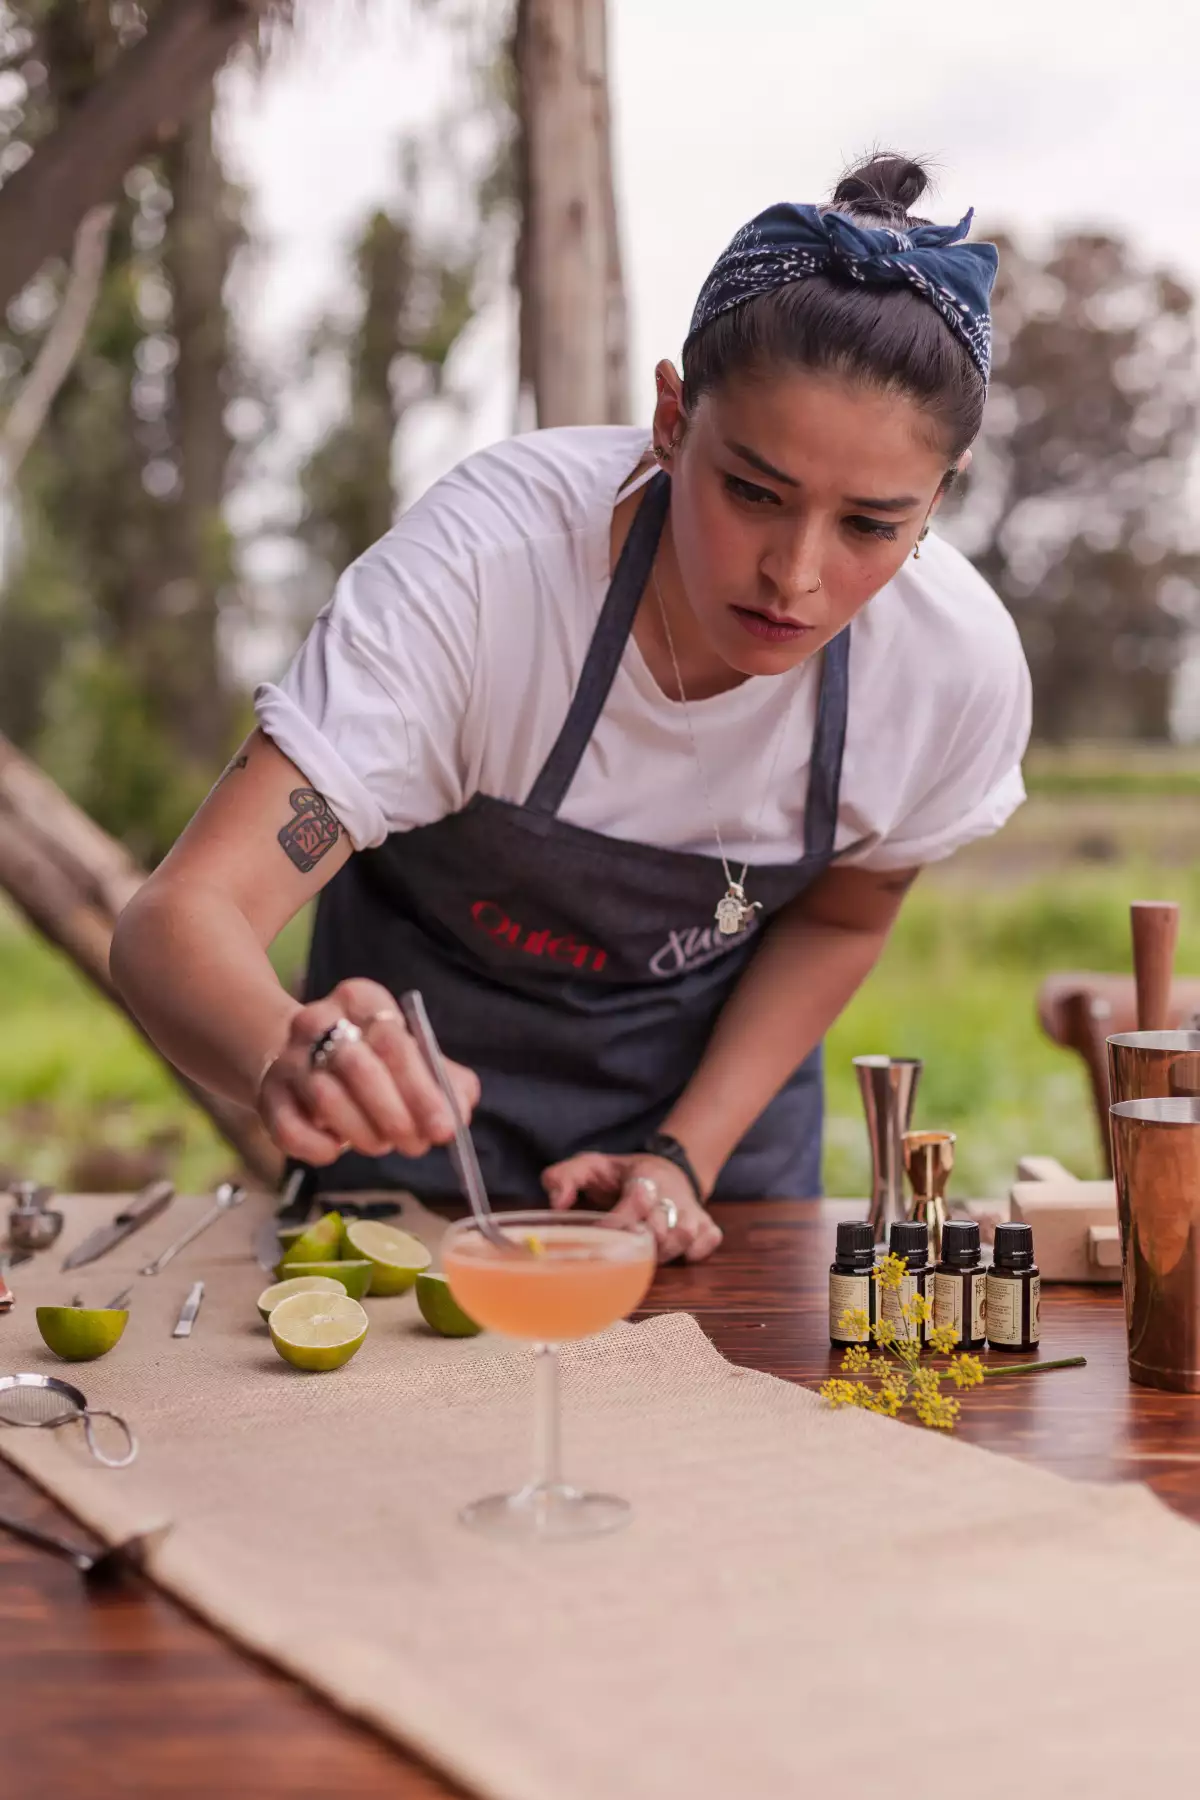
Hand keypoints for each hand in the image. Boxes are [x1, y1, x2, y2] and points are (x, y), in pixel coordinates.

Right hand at [258, 979, 479, 1166]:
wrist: (300, 1059)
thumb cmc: (370, 1060)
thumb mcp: (409, 1057)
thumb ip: (444, 1079)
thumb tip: (461, 1108)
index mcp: (361, 1000)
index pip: (395, 1042)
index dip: (423, 1091)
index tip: (445, 1129)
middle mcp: (318, 1020)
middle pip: (359, 1068)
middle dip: (395, 1115)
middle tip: (415, 1145)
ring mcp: (288, 1058)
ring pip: (326, 1099)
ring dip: (363, 1133)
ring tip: (381, 1143)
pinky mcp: (267, 1095)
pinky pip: (291, 1131)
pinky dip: (321, 1148)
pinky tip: (337, 1148)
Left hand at [541, 1151, 722, 1263]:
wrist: (668, 1168)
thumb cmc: (622, 1174)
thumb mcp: (590, 1165)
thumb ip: (564, 1177)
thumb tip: (558, 1203)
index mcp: (645, 1175)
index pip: (638, 1197)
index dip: (618, 1220)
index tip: (598, 1233)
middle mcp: (672, 1193)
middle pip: (663, 1223)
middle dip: (640, 1241)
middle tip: (621, 1250)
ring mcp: (692, 1209)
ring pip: (687, 1234)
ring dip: (666, 1251)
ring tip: (645, 1254)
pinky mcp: (706, 1224)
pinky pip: (709, 1241)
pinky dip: (696, 1252)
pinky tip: (676, 1255)